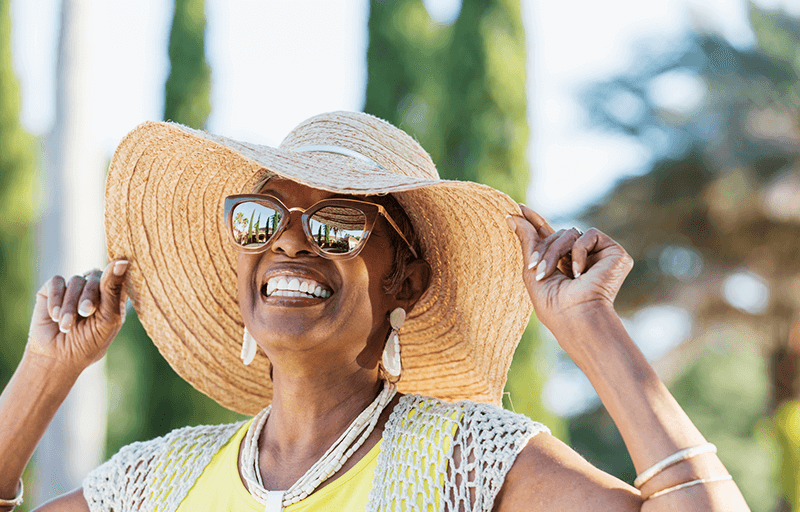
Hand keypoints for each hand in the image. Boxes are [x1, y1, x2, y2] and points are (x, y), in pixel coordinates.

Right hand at [26, 259, 128, 372]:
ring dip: (70, 304)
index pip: (119, 276)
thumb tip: (122, 260)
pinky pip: (57, 282)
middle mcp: (95, 290)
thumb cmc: (88, 343)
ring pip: (76, 280)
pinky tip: (55, 316)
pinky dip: (56, 299)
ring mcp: (74, 288)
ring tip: (66, 325)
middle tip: (85, 313)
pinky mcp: (53, 289)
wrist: (57, 358)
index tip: (114, 279)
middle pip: (97, 276)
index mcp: (114, 297)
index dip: (116, 276)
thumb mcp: (107, 319)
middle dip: (90, 296)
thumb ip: (113, 290)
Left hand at [508, 205, 632, 333]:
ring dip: (554, 252)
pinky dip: (578, 252)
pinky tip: (580, 273)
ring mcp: (599, 255)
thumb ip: (526, 241)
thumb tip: (512, 215)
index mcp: (564, 264)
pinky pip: (588, 235)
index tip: (518, 208)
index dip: (535, 221)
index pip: (549, 236)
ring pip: (569, 233)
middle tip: (536, 269)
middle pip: (556, 234)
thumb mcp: (532, 270)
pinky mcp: (614, 253)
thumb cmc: (552, 304)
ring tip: (550, 273)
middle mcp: (582, 257)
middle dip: (542, 249)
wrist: (575, 317)